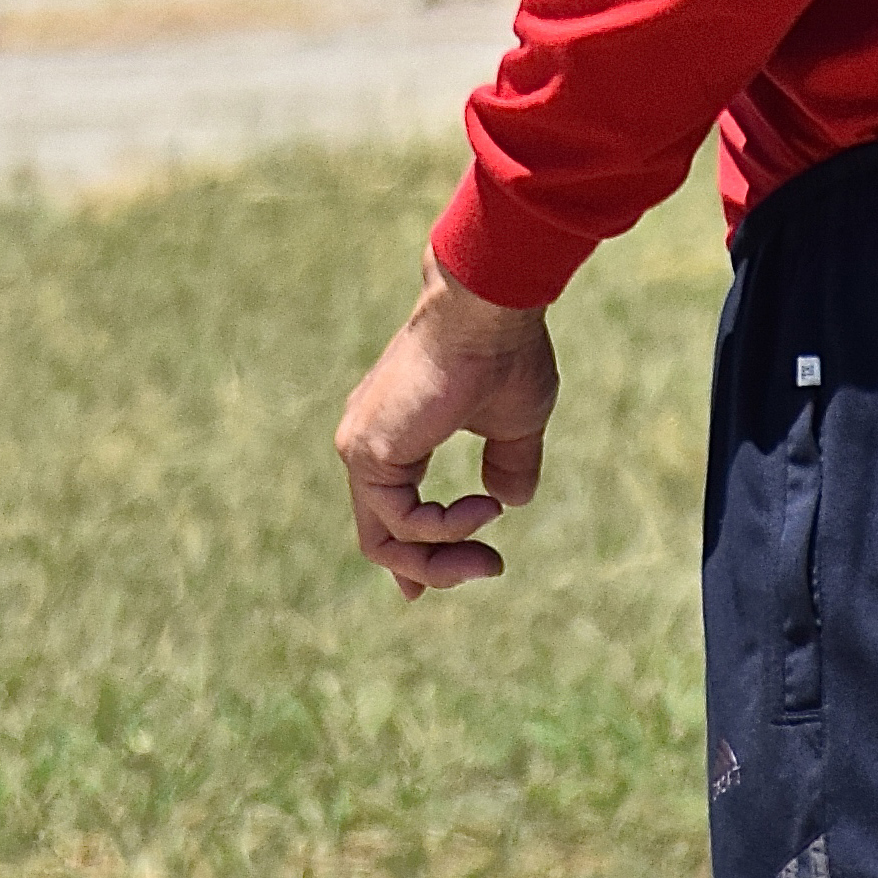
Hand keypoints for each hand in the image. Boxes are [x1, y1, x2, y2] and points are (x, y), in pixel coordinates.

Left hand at [335, 255, 559, 598]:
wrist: (489, 308)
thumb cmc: (505, 352)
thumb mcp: (515, 421)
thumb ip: (508, 464)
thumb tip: (510, 502)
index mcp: (396, 433)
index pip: (389, 510)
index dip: (417, 552)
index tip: (462, 569)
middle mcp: (368, 443)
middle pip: (383, 536)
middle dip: (434, 568)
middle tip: (490, 569)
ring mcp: (362, 448)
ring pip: (385, 540)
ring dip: (442, 559)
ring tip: (490, 554)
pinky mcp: (368, 452)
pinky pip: (400, 521)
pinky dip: (443, 530)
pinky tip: (481, 511)